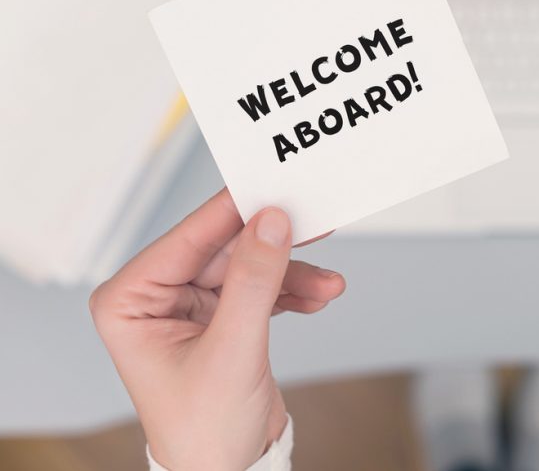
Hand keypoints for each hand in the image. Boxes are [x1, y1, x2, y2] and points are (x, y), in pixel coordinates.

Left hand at [90, 189, 344, 469]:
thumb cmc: (204, 431)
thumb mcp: (231, 350)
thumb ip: (253, 280)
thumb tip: (271, 222)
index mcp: (130, 301)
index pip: (188, 238)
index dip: (235, 212)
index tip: (274, 189)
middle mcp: (156, 298)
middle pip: (225, 247)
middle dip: (275, 247)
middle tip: (315, 224)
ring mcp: (191, 307)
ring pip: (250, 266)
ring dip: (292, 274)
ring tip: (327, 284)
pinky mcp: (223, 319)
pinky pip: (262, 288)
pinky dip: (293, 291)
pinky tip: (319, 295)